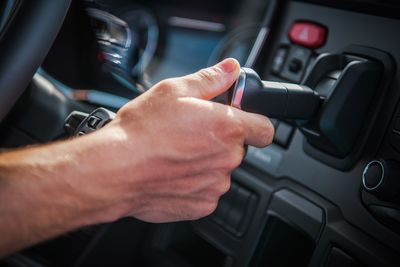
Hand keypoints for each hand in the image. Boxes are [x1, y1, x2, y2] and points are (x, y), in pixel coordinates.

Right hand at [76, 58, 273, 222]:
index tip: (241, 120)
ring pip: (220, 170)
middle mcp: (227, 159)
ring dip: (206, 162)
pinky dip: (194, 183)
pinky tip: (173, 172)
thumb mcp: (174, 90)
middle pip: (238, 148)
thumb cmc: (141, 131)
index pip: (265, 128)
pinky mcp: (202, 205)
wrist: (115, 170)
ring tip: (177, 153)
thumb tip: (231, 69)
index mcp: (227, 127)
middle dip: (220, 140)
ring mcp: (215, 185)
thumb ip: (211, 79)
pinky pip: (206, 191)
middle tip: (192, 133)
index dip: (254, 122)